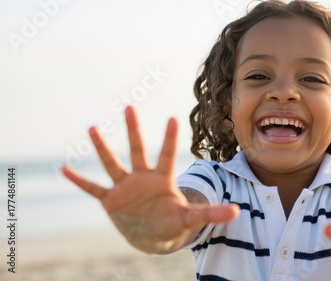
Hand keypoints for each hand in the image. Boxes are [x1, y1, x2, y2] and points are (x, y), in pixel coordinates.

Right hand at [62, 106, 238, 252]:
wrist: (151, 232)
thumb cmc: (171, 221)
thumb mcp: (190, 218)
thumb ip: (211, 214)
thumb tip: (238, 212)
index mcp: (162, 179)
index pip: (167, 155)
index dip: (169, 138)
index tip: (173, 117)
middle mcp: (142, 177)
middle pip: (138, 150)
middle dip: (134, 130)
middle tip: (130, 106)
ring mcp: (124, 187)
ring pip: (112, 163)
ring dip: (102, 148)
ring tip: (93, 128)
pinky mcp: (110, 200)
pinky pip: (92, 189)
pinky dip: (79, 181)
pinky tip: (64, 168)